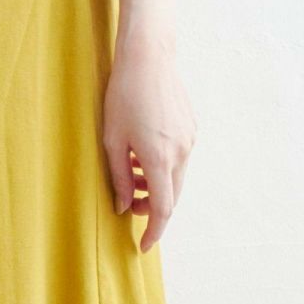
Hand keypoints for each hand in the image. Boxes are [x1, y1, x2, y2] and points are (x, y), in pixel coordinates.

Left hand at [101, 35, 197, 252]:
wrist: (148, 58)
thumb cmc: (123, 97)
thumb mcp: (112, 141)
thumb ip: (120, 178)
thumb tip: (124, 207)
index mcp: (159, 159)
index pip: (162, 209)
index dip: (153, 232)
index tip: (143, 246)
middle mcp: (180, 153)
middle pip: (171, 197)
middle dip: (152, 209)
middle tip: (131, 207)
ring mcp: (189, 140)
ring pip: (176, 178)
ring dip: (157, 187)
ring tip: (133, 175)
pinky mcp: (191, 129)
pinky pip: (179, 160)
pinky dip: (164, 168)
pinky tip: (144, 155)